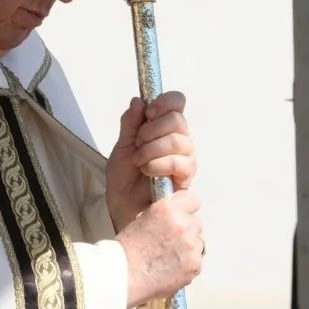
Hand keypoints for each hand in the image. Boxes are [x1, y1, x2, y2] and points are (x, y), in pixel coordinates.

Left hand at [105, 92, 196, 230]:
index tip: (148, 112)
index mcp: (164, 128)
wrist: (124, 208)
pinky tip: (147, 171)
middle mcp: (179, 140)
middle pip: (178, 119)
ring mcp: (186, 158)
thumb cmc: (124, 180)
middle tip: (138, 144)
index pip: (177, 102)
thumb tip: (138, 100)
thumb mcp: (121, 147)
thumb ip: (130, 124)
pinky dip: (157, 164)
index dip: (165, 102)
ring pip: (177, 140)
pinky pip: (178, 162)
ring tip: (140, 161)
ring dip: (151, 149)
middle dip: (151, 130)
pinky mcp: (187, 177)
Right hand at [117, 189, 203, 308]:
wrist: (123, 276)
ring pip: (198, 243)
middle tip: (169, 241)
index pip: (192, 200)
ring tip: (168, 257)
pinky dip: (187, 265)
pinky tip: (171, 268)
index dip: (185, 208)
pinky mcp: (194, 265)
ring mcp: (191, 246)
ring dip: (188, 248)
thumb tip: (176, 215)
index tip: (181, 215)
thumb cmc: (125, 251)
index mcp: (168, 209)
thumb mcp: (142, 219)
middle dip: (186, 231)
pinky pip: (197, 261)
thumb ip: (165, 214)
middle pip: (195, 223)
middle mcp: (183, 224)